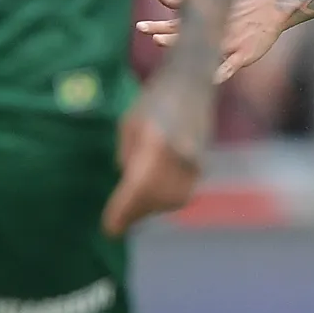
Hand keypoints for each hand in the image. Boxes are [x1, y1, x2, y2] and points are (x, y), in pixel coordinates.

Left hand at [99, 95, 202, 236]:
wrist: (193, 83)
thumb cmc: (155, 99)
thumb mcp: (129, 124)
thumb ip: (128, 156)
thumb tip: (128, 184)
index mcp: (156, 142)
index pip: (138, 187)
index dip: (123, 211)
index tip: (110, 229)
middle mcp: (179, 155)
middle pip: (155, 198)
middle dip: (135, 213)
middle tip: (116, 222)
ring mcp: (195, 160)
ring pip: (173, 199)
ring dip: (151, 209)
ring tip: (133, 210)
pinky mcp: (203, 163)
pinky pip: (184, 192)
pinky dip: (167, 200)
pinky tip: (153, 199)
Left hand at [137, 0, 291, 82]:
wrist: (272, 11)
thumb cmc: (239, 7)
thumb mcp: (213, 0)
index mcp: (207, 20)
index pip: (178, 20)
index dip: (159, 22)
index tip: (142, 23)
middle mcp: (214, 30)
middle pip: (183, 31)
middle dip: (162, 31)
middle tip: (144, 29)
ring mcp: (228, 43)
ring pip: (201, 46)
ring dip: (180, 44)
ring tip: (160, 42)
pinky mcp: (243, 55)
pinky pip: (228, 67)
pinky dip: (218, 73)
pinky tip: (207, 79)